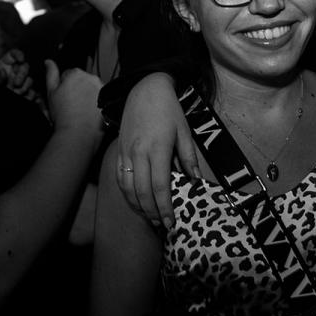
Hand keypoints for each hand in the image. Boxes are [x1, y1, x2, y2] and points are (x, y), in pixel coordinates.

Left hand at [0, 49, 44, 111]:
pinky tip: (24, 99)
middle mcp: (13, 73)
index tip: (20, 59)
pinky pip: (32, 93)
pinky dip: (30, 96)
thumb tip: (4, 72)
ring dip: (25, 87)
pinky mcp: (24, 95)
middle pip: (25, 66)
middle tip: (16, 83)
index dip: (18, 54)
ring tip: (16, 94)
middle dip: (22, 74)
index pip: (13, 54)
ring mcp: (20, 84)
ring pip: (30, 80)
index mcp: (3, 67)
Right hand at [44, 59, 101, 135]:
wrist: (79, 132)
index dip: (64, 86)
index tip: (64, 97)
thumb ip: (51, 73)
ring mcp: (101, 88)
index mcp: (76, 73)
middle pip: (82, 80)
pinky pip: (101, 97)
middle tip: (72, 104)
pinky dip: (96, 102)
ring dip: (87, 95)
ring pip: (92, 88)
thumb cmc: (64, 114)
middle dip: (77, 89)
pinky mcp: (109, 98)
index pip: (68, 74)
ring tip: (80, 109)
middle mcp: (91, 77)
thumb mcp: (51, 92)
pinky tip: (89, 112)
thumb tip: (48, 62)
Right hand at [115, 73, 200, 228]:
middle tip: (162, 226)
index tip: (172, 223)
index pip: (160, 187)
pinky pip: (119, 177)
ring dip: (138, 206)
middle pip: (142, 192)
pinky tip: (135, 202)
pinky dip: (126, 194)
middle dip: (152, 212)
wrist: (144, 89)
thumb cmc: (169, 110)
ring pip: (127, 188)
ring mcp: (126, 152)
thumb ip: (189, 158)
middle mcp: (139, 153)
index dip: (165, 208)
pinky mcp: (119, 150)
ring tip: (150, 218)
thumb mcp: (184, 131)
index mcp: (158, 149)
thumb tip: (196, 181)